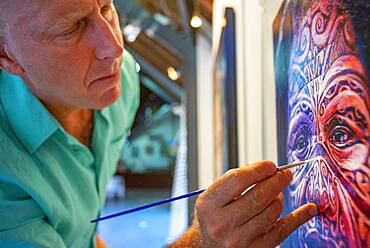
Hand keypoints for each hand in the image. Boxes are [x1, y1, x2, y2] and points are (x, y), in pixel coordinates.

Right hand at [195, 160, 317, 247]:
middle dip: (277, 181)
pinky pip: (283, 230)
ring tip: (278, 192)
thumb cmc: (211, 218)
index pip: (237, 180)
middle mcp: (222, 224)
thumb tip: (266, 170)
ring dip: (280, 197)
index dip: (258, 169)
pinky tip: (308, 209)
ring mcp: (239, 240)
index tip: (271, 165)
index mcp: (208, 205)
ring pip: (272, 212)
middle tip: (285, 174)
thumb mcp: (212, 198)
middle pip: (259, 195)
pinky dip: (298, 218)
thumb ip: (235, 183)